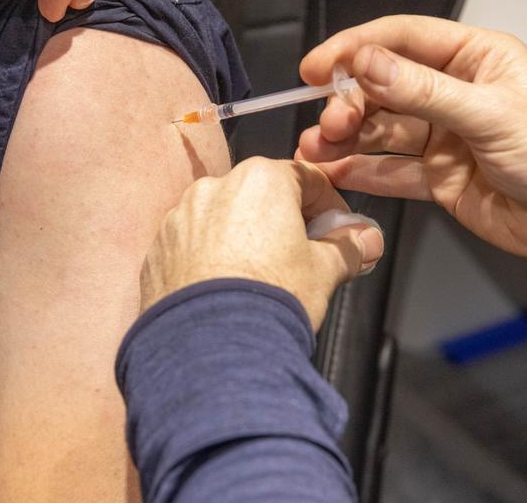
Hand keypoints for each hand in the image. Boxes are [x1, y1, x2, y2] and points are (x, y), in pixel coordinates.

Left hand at [141, 158, 384, 328]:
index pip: (307, 178)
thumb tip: (367, 240)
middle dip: (285, 221)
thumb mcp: (325, 272)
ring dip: (243, 237)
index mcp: (260, 180)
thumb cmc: (269, 301)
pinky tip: (225, 289)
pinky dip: (209, 257)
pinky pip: (192, 243)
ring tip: (259, 278)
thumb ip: (349, 248)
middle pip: (261, 195)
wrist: (210, 349)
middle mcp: (215, 187)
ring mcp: (180, 217)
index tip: (339, 229)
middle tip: (304, 257)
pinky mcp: (159, 248)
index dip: (330, 205)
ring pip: (223, 217)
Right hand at [297, 15, 526, 275]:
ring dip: (346, 138)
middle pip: (383, 86)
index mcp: (474, 58)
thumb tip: (366, 63)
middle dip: (349, 103)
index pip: (402, 39)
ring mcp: (444, 135)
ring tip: (315, 151)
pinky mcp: (439, 176)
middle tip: (328, 125)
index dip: (355, 49)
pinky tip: (334, 172)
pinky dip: (362, 170)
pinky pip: (392, 169)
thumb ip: (422, 90)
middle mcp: (454, 91)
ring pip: (381, 129)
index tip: (316, 67)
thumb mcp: (490, 114)